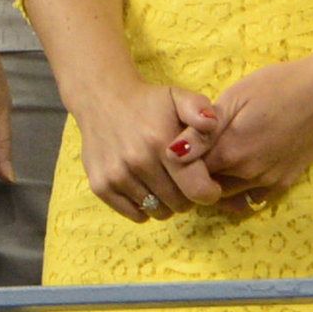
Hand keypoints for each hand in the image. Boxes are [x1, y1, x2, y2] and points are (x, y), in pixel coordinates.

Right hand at [73, 75, 224, 221]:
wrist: (102, 100)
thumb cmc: (148, 102)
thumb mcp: (178, 96)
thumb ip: (200, 109)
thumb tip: (211, 123)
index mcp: (160, 140)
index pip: (197, 189)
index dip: (210, 192)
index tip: (210, 185)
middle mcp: (137, 161)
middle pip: (179, 204)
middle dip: (187, 195)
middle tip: (184, 179)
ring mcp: (116, 176)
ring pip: (158, 212)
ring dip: (166, 202)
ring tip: (165, 180)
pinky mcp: (100, 186)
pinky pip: (135, 215)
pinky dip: (145, 207)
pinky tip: (146, 186)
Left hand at [164, 55, 312, 213]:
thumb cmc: (278, 85)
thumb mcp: (234, 97)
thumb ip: (202, 130)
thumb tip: (172, 152)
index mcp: (230, 150)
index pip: (188, 171)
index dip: (180, 159)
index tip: (180, 146)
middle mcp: (247, 174)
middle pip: (205, 186)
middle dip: (195, 174)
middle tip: (195, 153)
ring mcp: (267, 183)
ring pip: (226, 196)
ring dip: (215, 183)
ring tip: (215, 159)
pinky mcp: (282, 185)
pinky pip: (249, 200)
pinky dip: (237, 192)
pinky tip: (236, 172)